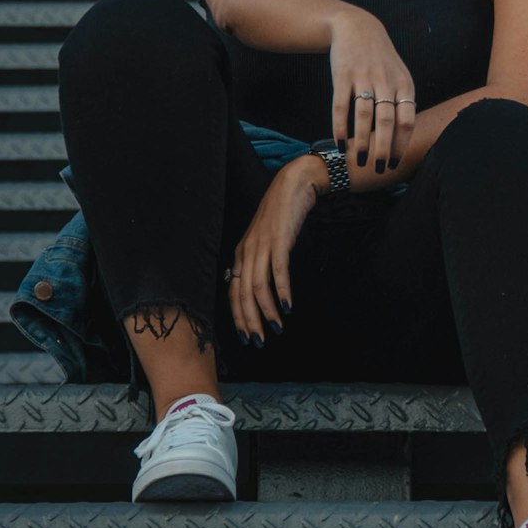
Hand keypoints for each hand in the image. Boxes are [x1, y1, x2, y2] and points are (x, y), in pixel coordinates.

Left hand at [229, 155, 318, 344]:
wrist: (293, 185)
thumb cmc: (281, 215)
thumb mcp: (265, 240)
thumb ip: (260, 262)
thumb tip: (260, 289)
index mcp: (241, 253)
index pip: (233, 292)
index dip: (238, 317)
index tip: (247, 336)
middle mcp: (247, 251)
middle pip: (242, 294)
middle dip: (250, 321)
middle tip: (258, 342)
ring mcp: (262, 245)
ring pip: (258, 287)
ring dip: (267, 312)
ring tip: (276, 329)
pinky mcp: (279, 240)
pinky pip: (278, 271)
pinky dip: (282, 291)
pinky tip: (288, 307)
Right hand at [329, 10, 415, 174]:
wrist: (357, 27)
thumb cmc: (380, 59)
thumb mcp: (399, 75)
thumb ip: (402, 102)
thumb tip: (403, 138)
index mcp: (404, 84)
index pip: (407, 120)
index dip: (401, 144)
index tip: (395, 163)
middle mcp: (386, 81)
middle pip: (387, 121)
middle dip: (383, 148)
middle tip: (379, 169)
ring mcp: (364, 77)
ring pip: (364, 116)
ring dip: (362, 141)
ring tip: (359, 160)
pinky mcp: (343, 75)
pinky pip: (342, 106)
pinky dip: (340, 127)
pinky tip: (340, 143)